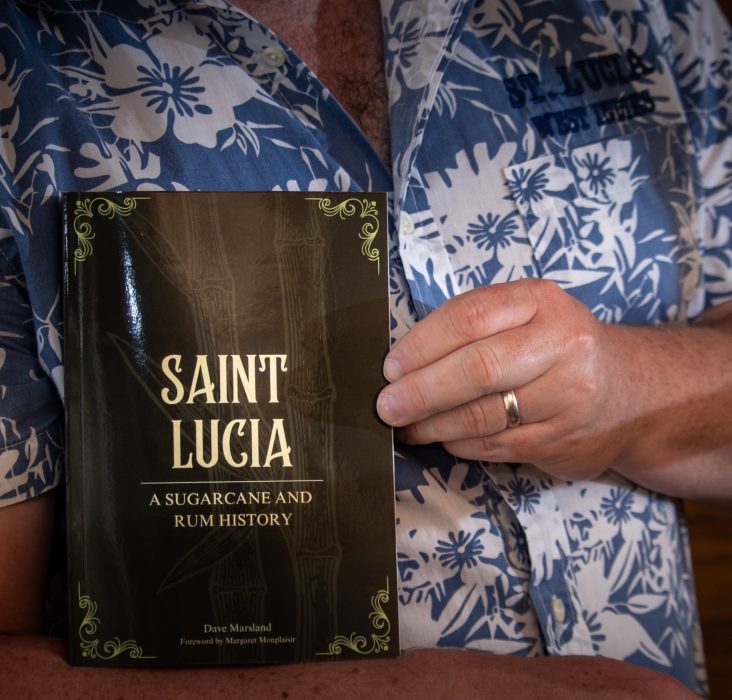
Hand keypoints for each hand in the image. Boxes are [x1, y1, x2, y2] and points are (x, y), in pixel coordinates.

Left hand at [377, 279, 630, 480]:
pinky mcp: (562, 439)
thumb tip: (403, 362)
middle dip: (420, 390)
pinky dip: (457, 443)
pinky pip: (494, 445)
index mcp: (541, 301)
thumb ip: (474, 328)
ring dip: (432, 424)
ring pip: (482, 414)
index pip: (469, 316)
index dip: (421, 344)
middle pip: (476, 368)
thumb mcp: (526, 317)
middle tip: (386, 406)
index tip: (389, 367)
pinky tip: (441, 438)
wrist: (631, 393)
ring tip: (405, 426)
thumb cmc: (556, 348)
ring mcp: (567, 395)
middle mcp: (561, 344)